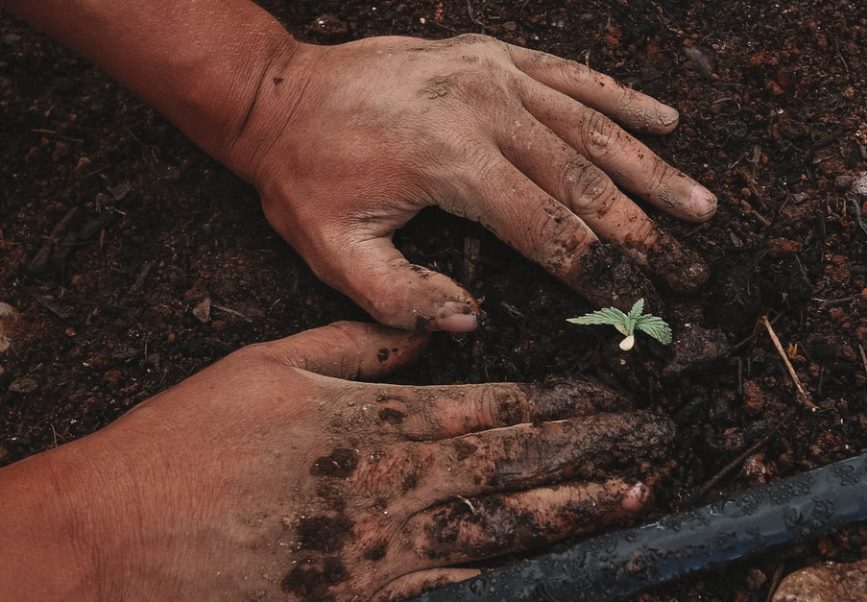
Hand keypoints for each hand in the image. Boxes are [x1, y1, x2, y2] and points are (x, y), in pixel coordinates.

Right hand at [18, 322, 672, 599]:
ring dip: (573, 510)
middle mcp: (392, 484)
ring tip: (636, 497)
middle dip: (592, 451)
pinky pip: (454, 586)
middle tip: (657, 440)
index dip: (559, 400)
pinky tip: (556, 568)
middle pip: (513, 464)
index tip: (611, 393)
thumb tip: (433, 329)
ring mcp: (383, 548)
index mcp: (375, 422)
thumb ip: (360, 345)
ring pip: (501, 526)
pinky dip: (511, 575)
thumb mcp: (272, 364)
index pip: (491, 406)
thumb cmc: (192, 437)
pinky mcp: (363, 596)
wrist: (123, 529)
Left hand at [230, 34, 716, 331]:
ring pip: (592, 128)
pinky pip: (570, 77)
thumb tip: (472, 322)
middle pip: (586, 181)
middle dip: (643, 232)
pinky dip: (620, 100)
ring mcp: (492, 75)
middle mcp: (485, 110)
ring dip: (651, 170)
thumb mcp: (334, 252)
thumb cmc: (305, 176)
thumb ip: (402, 298)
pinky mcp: (491, 55)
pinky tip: (665, 119)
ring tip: (700, 205)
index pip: (547, 228)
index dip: (599, 271)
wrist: (279, 96)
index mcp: (452, 162)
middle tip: (692, 269)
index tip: (642, 302)